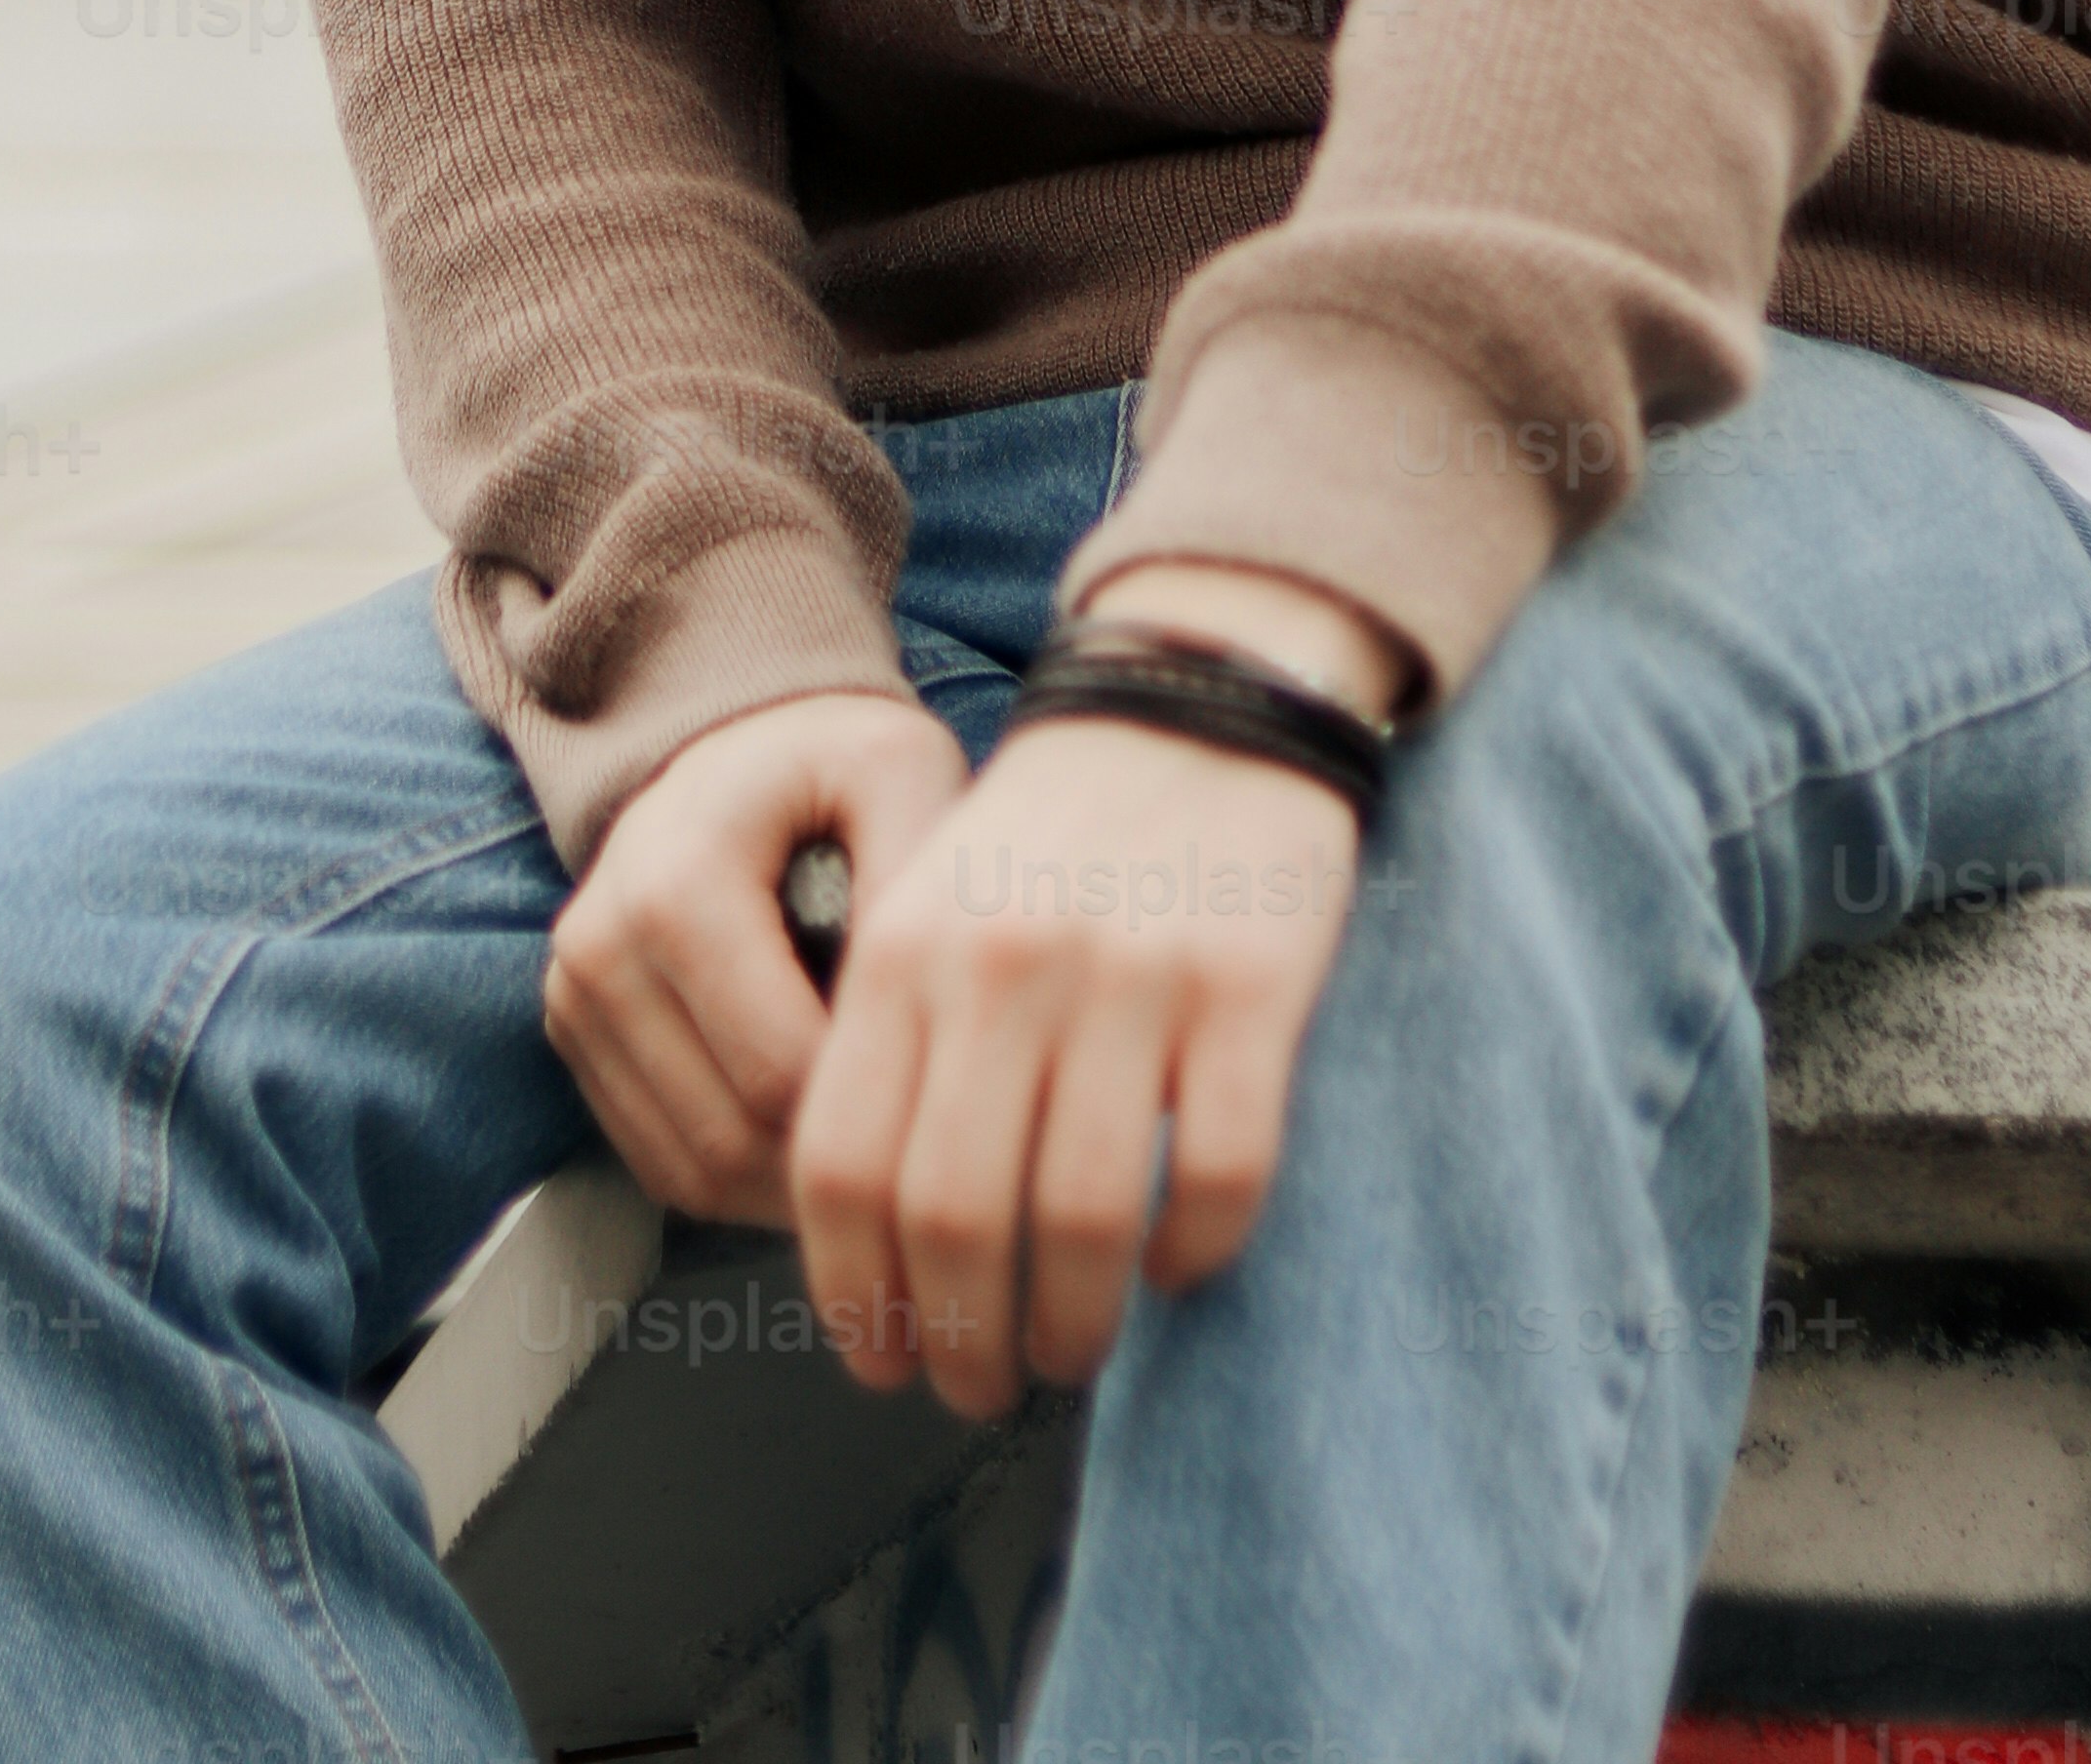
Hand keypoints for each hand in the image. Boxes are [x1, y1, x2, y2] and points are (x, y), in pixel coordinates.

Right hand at [543, 682, 973, 1228]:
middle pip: (731, 1136)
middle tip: (921, 1144)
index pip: (777, 1072)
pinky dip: (742, 1180)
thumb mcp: (900, 773)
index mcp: (676, 881)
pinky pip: (660, 1161)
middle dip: (836, 1165)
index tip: (945, 1094)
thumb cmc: (831, 765)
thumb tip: (929, 1016)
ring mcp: (575, 994)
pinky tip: (809, 1140)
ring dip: (789, 1190)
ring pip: (692, 1169)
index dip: (873, 1112)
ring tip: (875, 1147)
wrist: (735, 747)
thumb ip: (920, 875)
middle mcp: (602, 944)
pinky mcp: (574, 1032)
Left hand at [788, 562, 1397, 1421]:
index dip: (851, 1295)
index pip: (842, 1165)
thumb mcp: (932, 909)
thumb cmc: (1054, 841)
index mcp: (907, 951)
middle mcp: (1005, 967)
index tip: (880, 1362)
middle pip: (955, 1217)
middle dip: (961, 1342)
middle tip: (980, 1388)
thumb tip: (878, 1251)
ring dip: (1073, 1326)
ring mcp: (1131, 977)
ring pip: (1084, 1219)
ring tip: (1073, 1354)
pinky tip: (1179, 1268)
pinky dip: (1194, 1254)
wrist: (1198, 701)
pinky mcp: (1249, 987)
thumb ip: (894, 1052)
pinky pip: (1219, 1174)